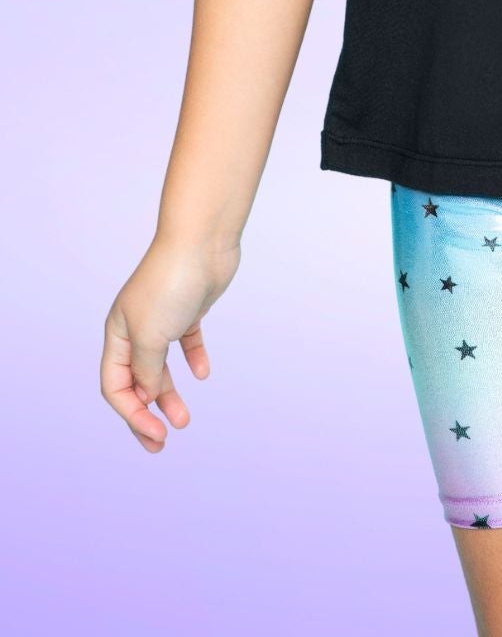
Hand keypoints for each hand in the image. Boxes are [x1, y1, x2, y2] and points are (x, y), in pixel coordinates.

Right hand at [100, 235, 240, 449]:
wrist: (203, 241)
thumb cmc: (171, 284)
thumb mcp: (151, 336)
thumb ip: (147, 371)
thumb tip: (147, 397)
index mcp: (118, 334)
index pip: (115, 386)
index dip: (132, 414)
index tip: (156, 434)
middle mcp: (136, 327)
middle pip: (137, 381)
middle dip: (146, 415)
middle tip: (163, 443)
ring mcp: (163, 318)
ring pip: (161, 367)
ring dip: (170, 394)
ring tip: (184, 420)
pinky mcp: (189, 309)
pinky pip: (187, 342)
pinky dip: (193, 359)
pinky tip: (203, 373)